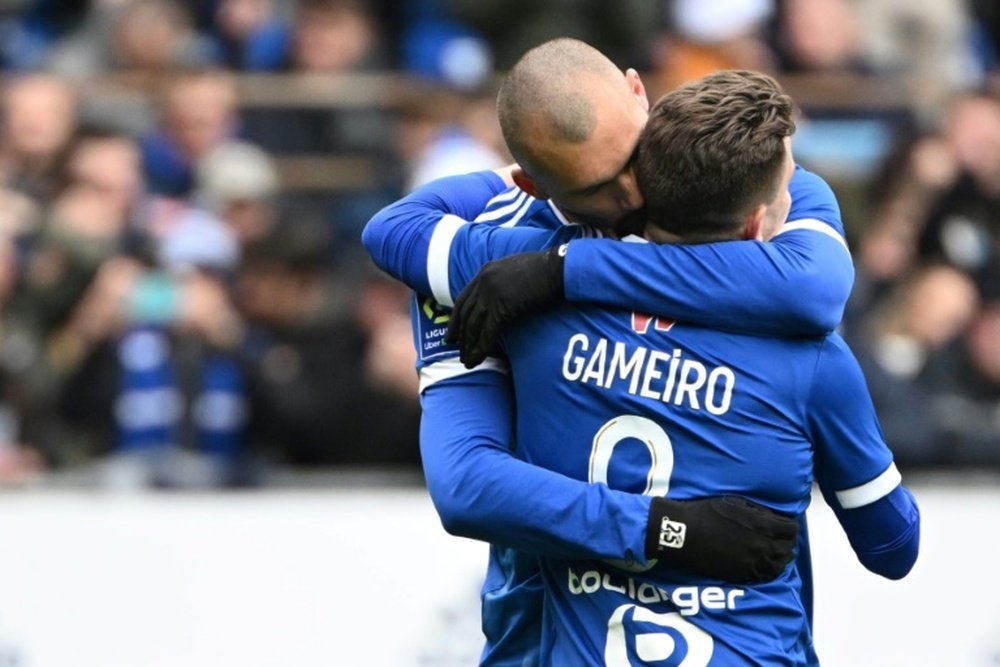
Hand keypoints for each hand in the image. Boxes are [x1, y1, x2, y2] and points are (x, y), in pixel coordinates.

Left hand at [445, 245, 564, 367]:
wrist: (558, 269)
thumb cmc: (545, 270)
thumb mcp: (515, 270)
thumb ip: (502, 282)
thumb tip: (500, 300)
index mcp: (485, 271)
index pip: (463, 299)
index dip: (455, 319)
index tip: (452, 334)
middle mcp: (483, 281)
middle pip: (465, 314)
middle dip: (459, 336)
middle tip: (457, 352)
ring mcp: (491, 294)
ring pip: (473, 325)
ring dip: (469, 346)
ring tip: (467, 361)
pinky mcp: (503, 307)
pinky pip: (488, 332)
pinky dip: (481, 348)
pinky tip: (477, 359)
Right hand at [645, 496, 798, 583]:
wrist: (685, 533)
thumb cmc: (708, 513)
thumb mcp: (736, 503)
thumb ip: (759, 512)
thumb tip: (774, 518)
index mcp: (763, 527)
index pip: (791, 530)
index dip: (789, 526)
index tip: (784, 524)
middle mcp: (762, 548)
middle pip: (788, 549)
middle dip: (786, 541)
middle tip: (780, 538)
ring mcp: (753, 564)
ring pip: (779, 565)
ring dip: (780, 557)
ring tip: (776, 552)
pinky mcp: (742, 575)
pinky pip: (764, 576)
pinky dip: (768, 570)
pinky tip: (764, 564)